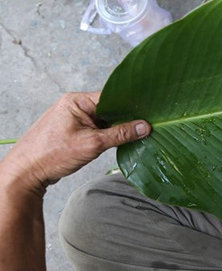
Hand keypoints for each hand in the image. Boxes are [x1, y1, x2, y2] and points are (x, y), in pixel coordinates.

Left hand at [0, 92, 149, 190]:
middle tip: (143, 128)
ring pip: (103, 120)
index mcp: (77, 101)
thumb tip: (144, 126)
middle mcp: (75, 106)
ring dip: (115, 130)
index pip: (111, 97)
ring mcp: (73, 118)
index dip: (129, 106)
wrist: (25, 173)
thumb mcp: (92, 144)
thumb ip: (120, 134)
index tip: (147, 114)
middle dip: (124, 120)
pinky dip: (106, 136)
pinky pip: (96, 128)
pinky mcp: (73, 130)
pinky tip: (117, 143)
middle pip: (109, 108)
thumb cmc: (52, 155)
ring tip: (131, 137)